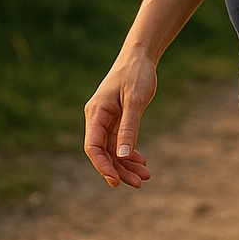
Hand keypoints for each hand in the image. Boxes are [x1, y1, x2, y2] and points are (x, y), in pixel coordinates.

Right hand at [84, 51, 157, 187]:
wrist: (140, 56)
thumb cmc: (136, 74)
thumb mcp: (135, 100)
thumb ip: (129, 128)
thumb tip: (123, 156)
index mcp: (96, 113)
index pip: (93, 147)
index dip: (102, 166)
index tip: (115, 181)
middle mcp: (98, 118)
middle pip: (103, 153)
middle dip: (119, 170)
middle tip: (139, 183)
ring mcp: (106, 120)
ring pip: (113, 150)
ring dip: (127, 164)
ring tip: (145, 176)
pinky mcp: (116, 119)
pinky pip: (119, 142)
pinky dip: (130, 152)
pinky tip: (142, 160)